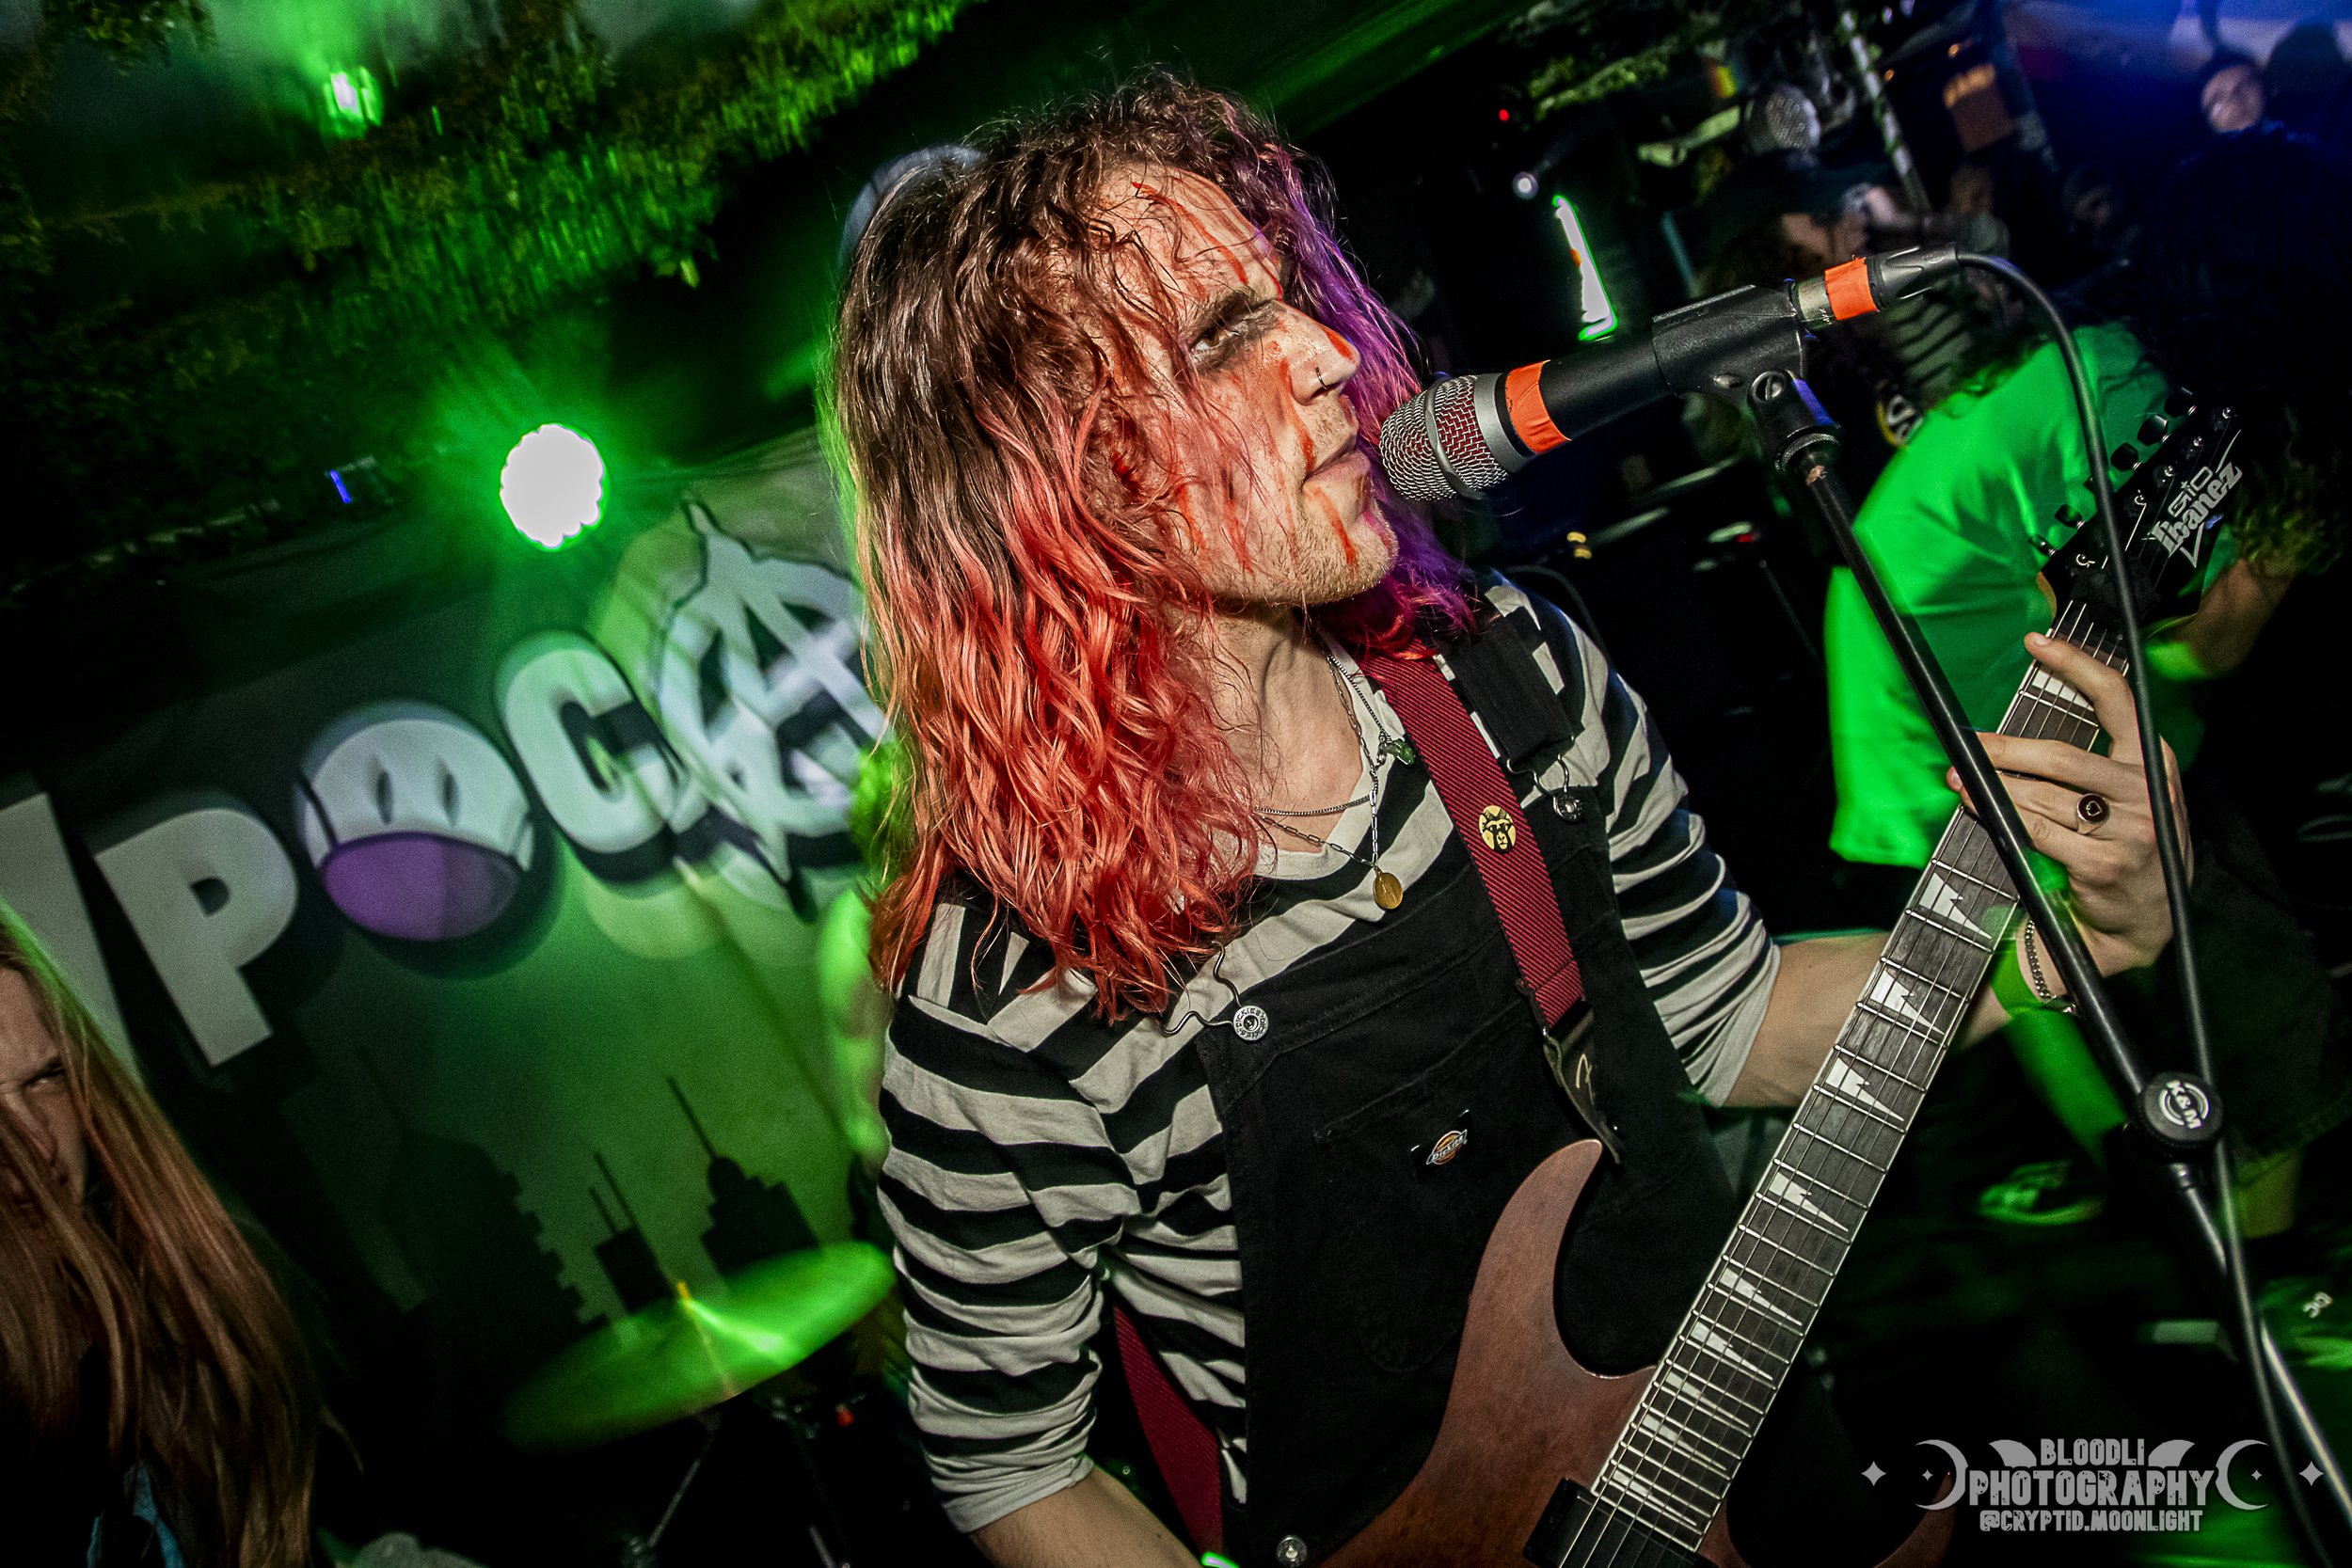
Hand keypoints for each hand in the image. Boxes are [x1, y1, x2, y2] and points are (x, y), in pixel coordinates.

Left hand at [1945, 631, 2184, 978]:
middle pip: (2063, 756)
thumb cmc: (2127, 846)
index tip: (2037, 643)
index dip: (2075, 665)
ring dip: (1994, 787)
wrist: (2146, 922)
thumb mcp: (2132, 794)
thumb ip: (2101, 759)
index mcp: (2153, 761)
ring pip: (2043, 797)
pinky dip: (2002, 818)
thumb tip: (2030, 725)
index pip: (2116, 698)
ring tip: (1962, 778)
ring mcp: (2129, 829)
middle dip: (2007, 748)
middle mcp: (2146, 790)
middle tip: (1970, 742)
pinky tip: (1979, 807)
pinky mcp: (2103, 863)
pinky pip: (2038, 832)